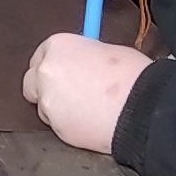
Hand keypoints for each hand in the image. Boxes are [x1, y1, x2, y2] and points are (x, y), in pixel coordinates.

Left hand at [22, 34, 150, 153]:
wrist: (142, 107)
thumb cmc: (132, 74)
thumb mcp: (107, 51)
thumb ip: (85, 57)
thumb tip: (83, 64)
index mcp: (58, 46)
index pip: (41, 54)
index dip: (54, 64)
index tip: (64, 70)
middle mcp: (46, 72)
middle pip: (32, 81)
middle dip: (46, 86)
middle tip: (69, 91)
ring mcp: (48, 102)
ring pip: (44, 107)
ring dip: (59, 108)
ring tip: (87, 109)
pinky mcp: (57, 129)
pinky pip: (58, 126)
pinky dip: (70, 125)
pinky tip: (91, 122)